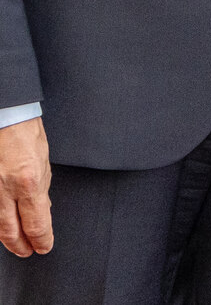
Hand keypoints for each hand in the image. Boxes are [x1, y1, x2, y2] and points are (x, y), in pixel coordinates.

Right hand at [0, 117, 51, 256]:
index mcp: (28, 182)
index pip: (36, 223)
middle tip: (30, 251)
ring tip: (18, 245)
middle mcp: (5, 190)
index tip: (46, 245)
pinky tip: (4, 228)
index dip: (42, 239)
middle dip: (22, 246)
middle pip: (11, 232)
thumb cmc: (26, 135)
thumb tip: (42, 212)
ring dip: (9, 239)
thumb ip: (41, 190)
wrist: (7, 119)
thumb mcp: (44, 163)